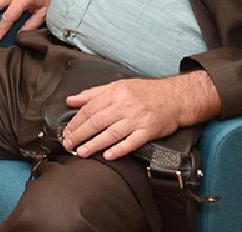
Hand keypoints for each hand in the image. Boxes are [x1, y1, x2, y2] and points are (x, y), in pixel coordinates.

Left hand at [62, 71, 220, 160]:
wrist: (175, 97)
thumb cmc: (146, 92)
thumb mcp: (117, 86)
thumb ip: (93, 93)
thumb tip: (71, 100)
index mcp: (115, 93)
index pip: (89, 108)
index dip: (76, 121)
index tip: (66, 131)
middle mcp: (125, 105)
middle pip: (97, 121)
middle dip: (80, 134)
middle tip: (68, 144)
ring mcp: (137, 119)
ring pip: (111, 133)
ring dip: (94, 144)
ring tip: (82, 152)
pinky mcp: (149, 131)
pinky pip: (131, 142)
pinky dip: (119, 149)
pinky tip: (108, 155)